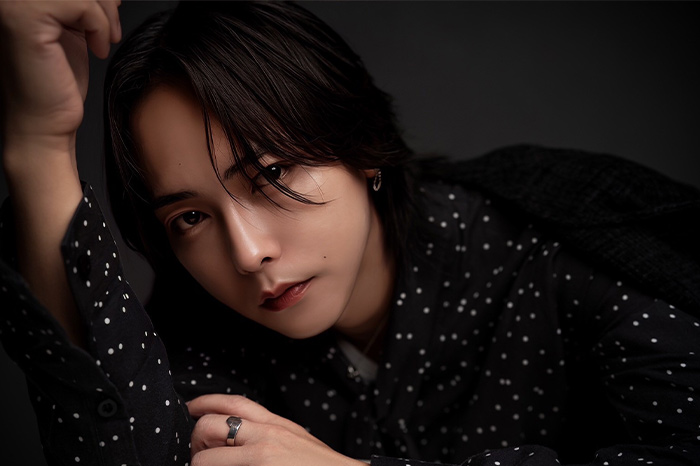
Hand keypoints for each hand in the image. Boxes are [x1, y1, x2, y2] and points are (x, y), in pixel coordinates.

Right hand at [0, 0, 120, 149]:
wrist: (42, 124)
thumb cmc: (55, 85)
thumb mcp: (71, 30)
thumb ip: (79, 6)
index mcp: (21, 0)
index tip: (109, 14)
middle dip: (103, 2)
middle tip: (109, 32)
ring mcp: (12, 4)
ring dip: (104, 15)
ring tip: (103, 42)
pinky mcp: (24, 18)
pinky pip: (82, 4)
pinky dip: (100, 26)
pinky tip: (96, 50)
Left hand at [187, 394, 364, 465]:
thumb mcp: (295, 438)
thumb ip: (269, 431)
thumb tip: (241, 432)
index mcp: (274, 423)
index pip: (233, 403)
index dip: (205, 402)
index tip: (191, 408)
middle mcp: (265, 435)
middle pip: (210, 425)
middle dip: (196, 441)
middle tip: (199, 454)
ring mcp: (260, 457)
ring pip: (206, 458)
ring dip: (199, 463)